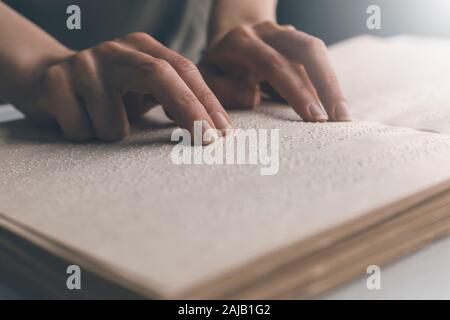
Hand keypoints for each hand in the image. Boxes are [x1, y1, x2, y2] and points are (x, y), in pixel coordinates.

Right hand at [13, 33, 230, 141]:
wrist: (46, 80)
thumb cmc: (108, 92)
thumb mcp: (144, 90)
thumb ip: (175, 101)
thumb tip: (216, 130)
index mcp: (144, 48)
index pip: (184, 71)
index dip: (206, 102)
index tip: (223, 132)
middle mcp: (117, 50)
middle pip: (159, 76)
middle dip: (188, 111)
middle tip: (207, 141)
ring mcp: (84, 63)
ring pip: (114, 125)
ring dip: (112, 135)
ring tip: (99, 120)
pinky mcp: (55, 83)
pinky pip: (82, 131)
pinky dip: (84, 136)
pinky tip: (76, 119)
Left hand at [199, 21, 350, 121]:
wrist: (228, 38)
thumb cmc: (217, 67)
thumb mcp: (207, 79)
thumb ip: (223, 90)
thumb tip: (254, 99)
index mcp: (241, 41)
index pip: (274, 64)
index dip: (296, 90)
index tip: (314, 117)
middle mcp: (267, 31)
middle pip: (306, 49)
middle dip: (326, 84)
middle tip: (339, 119)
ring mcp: (285, 33)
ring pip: (316, 52)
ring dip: (332, 84)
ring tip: (343, 117)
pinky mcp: (297, 42)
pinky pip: (318, 60)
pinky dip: (327, 83)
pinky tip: (335, 107)